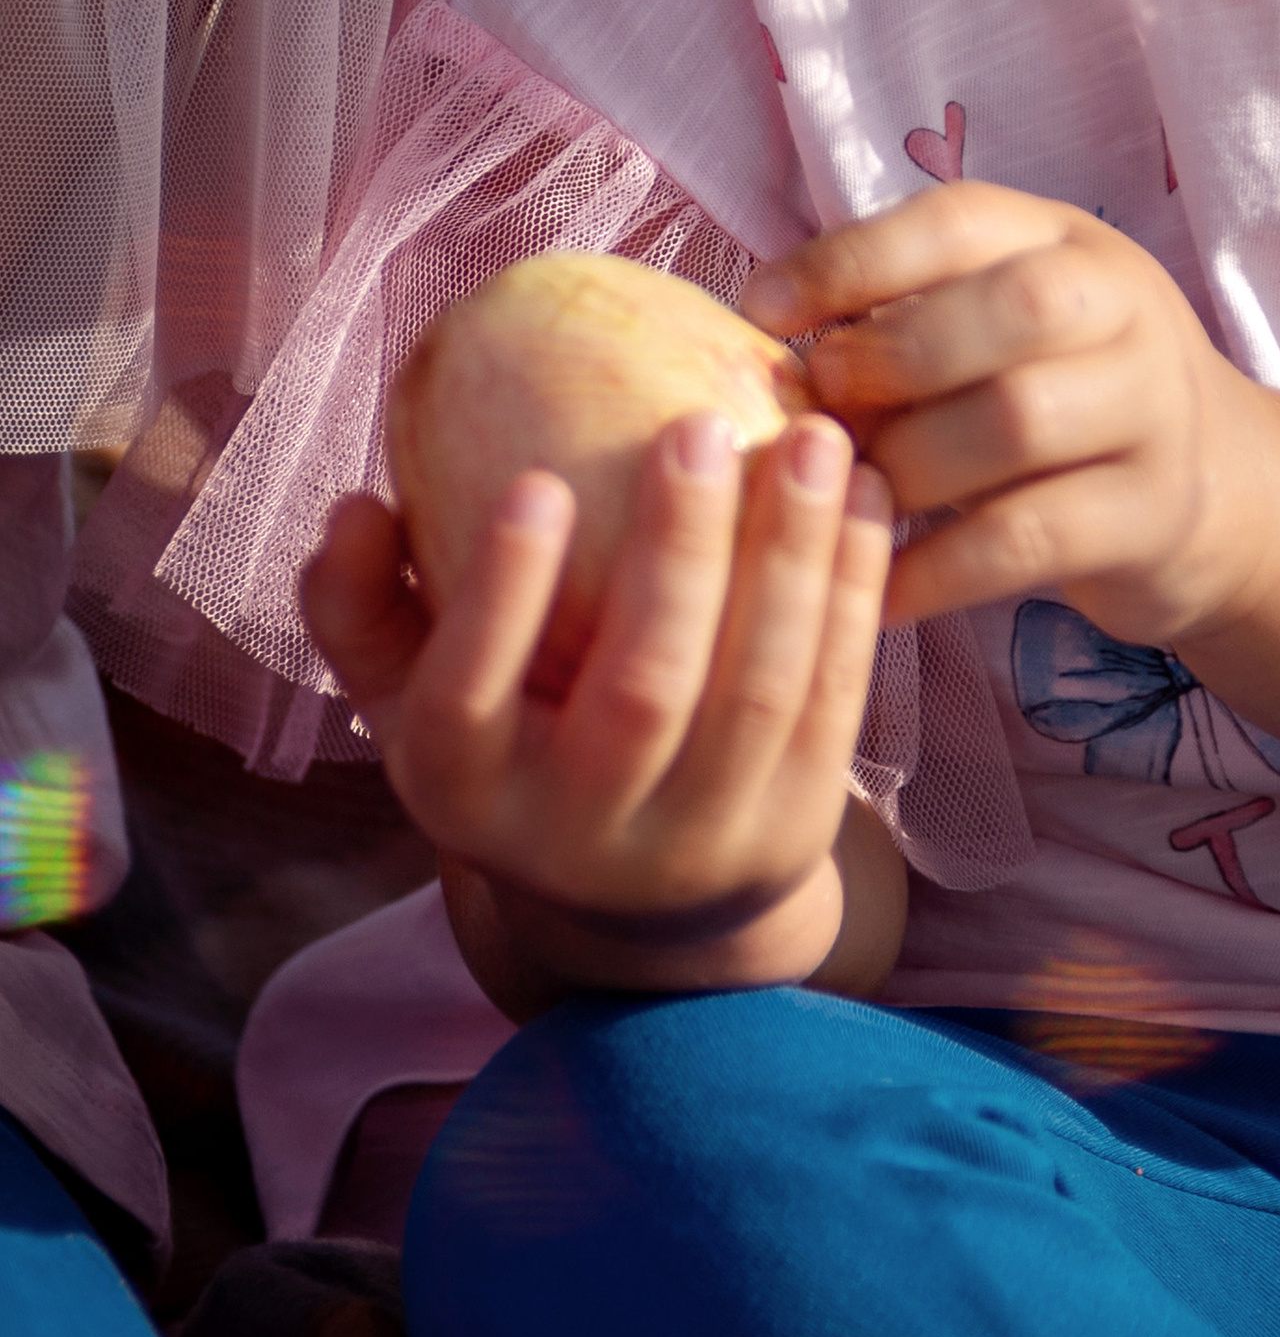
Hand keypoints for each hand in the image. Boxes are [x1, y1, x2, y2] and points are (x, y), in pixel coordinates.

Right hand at [301, 409, 894, 983]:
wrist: (644, 908)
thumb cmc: (511, 748)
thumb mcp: (412, 701)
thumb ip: (364, 607)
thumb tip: (353, 506)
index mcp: (466, 792)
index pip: (470, 695)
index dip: (501, 593)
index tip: (535, 480)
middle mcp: (582, 834)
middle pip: (643, 692)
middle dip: (677, 554)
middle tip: (696, 428)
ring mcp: (701, 838)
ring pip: (760, 690)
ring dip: (793, 557)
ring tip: (812, 439)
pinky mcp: (796, 824)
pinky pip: (836, 696)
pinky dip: (855, 591)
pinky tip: (868, 496)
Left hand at [741, 187, 1279, 647]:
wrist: (1222, 489)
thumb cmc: (1063, 397)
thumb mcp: (1004, 327)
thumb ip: (908, 316)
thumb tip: (758, 348)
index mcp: (1069, 243)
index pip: (958, 222)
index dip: (850, 261)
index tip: (757, 311)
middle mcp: (1127, 311)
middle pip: (1014, 309)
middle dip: (894, 357)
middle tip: (822, 408)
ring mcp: (1154, 413)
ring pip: (1019, 423)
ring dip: (908, 465)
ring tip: (847, 499)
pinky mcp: (1153, 516)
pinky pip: (1027, 540)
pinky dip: (936, 570)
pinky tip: (876, 591)